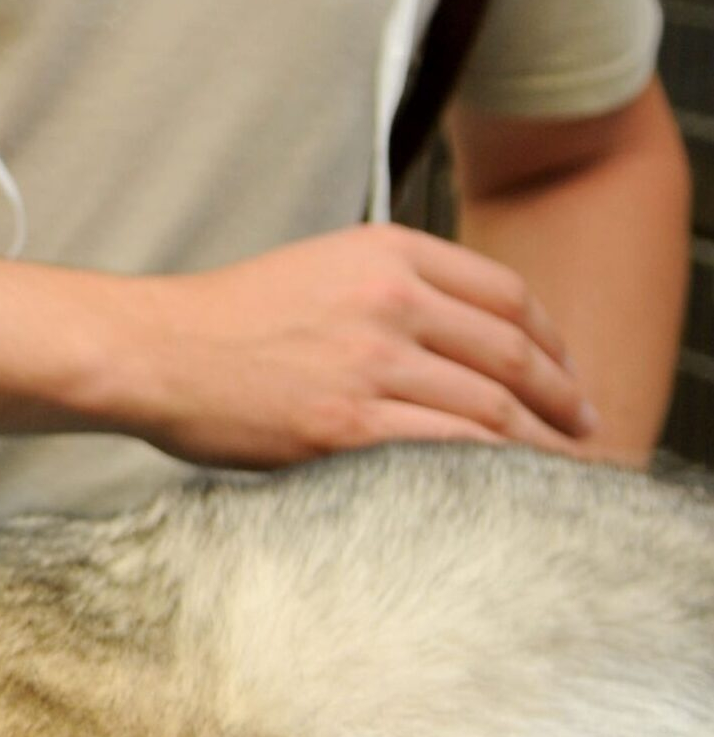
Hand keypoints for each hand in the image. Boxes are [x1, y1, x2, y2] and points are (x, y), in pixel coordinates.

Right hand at [115, 225, 596, 465]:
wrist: (151, 351)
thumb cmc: (222, 321)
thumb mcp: (318, 268)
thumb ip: (389, 287)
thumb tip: (454, 337)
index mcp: (387, 252)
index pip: (506, 293)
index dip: (552, 338)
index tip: (565, 370)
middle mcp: (391, 299)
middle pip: (513, 352)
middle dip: (563, 395)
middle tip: (585, 425)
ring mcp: (372, 363)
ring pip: (492, 405)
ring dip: (539, 441)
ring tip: (560, 466)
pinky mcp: (347, 425)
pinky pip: (449, 448)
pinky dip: (493, 468)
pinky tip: (508, 484)